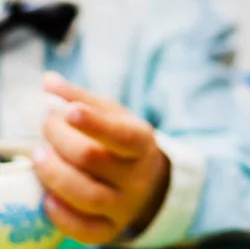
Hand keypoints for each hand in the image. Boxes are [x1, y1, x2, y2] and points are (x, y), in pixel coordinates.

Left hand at [32, 72, 169, 244]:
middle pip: (96, 160)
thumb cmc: (124, 142)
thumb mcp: (114, 115)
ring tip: (38, 156)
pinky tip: (46, 196)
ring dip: (56, 175)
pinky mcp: (110, 230)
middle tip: (46, 123)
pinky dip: (61, 215)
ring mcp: (125, 205)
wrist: (149, 182)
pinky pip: (85, 229)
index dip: (94, 124)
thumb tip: (48, 81)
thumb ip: (81, 98)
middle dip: (62, 140)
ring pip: (88, 195)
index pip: (121, 135)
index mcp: (142, 142)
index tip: (68, 111)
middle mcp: (137, 175)